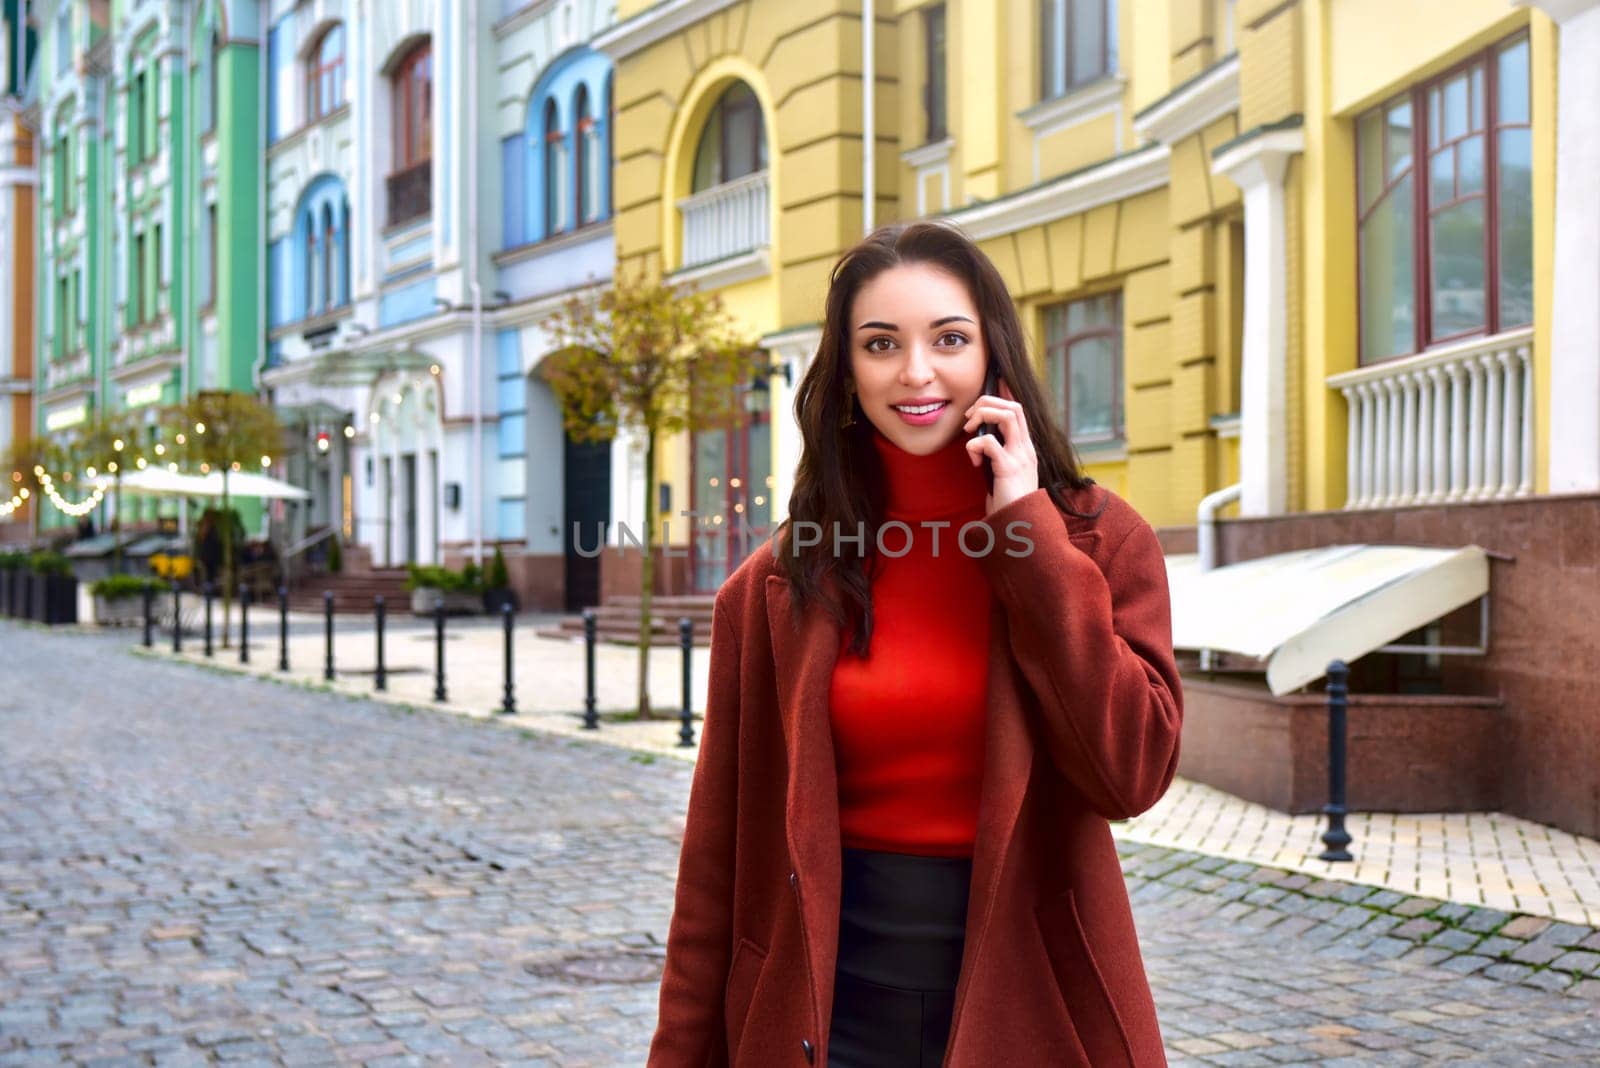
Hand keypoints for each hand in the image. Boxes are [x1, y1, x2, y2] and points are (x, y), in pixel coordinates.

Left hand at [963, 377, 1038, 514]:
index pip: (1019, 409)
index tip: (992, 383)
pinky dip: (974, 446)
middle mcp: (1026, 447)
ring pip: (1006, 415)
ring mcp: (1020, 456)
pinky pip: (989, 443)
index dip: (1005, 392)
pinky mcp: (1009, 468)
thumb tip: (979, 440)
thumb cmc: (1009, 501)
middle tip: (969, 420)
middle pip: (1013, 406)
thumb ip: (997, 454)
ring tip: (970, 432)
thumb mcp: (1004, 472)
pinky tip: (974, 462)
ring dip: (982, 416)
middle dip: (987, 403)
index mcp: (1025, 446)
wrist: (1021, 525)